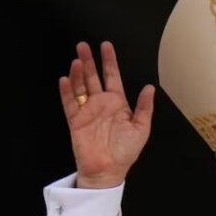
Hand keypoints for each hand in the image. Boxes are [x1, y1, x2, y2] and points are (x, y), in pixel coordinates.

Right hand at [58, 41, 153, 188]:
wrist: (108, 170)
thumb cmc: (125, 151)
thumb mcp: (141, 129)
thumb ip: (144, 107)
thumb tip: (150, 87)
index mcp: (118, 104)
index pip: (113, 77)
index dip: (109, 61)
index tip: (106, 46)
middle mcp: (101, 104)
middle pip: (93, 77)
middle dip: (89, 61)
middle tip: (83, 45)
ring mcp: (87, 111)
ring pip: (80, 87)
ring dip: (78, 73)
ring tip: (77, 60)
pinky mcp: (75, 121)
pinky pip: (69, 103)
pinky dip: (67, 91)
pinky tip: (66, 79)